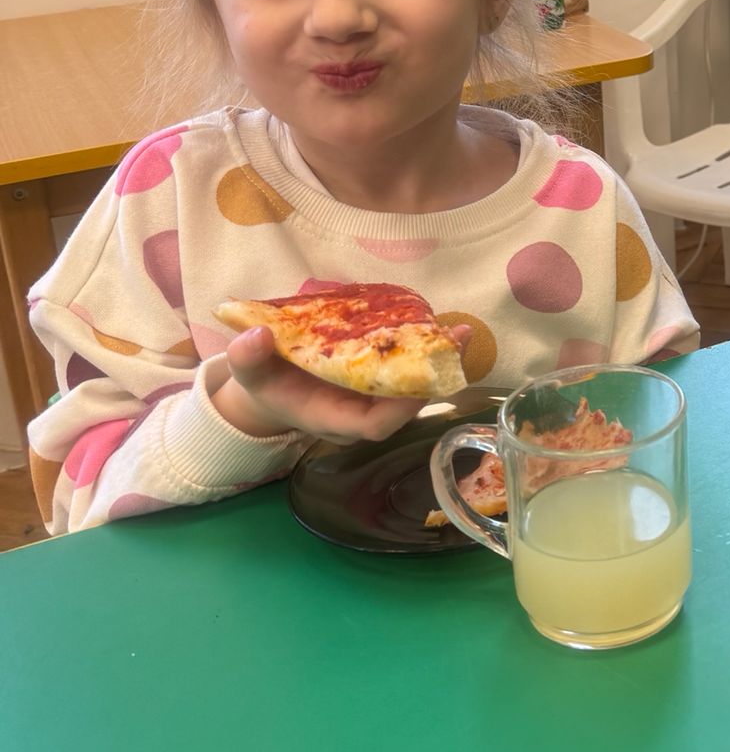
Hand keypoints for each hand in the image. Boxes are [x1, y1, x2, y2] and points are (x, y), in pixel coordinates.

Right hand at [209, 324, 471, 442]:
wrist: (273, 387)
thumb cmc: (265, 384)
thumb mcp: (249, 373)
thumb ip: (248, 359)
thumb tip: (255, 336)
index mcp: (333, 419)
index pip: (375, 426)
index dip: (399, 408)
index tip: (418, 380)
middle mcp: (361, 414)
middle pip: (405, 406)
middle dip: (433, 376)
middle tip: (456, 339)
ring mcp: (373, 398)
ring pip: (413, 387)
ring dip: (436, 360)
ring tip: (459, 330)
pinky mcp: (379, 379)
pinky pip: (407, 369)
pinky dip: (423, 349)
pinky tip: (440, 324)